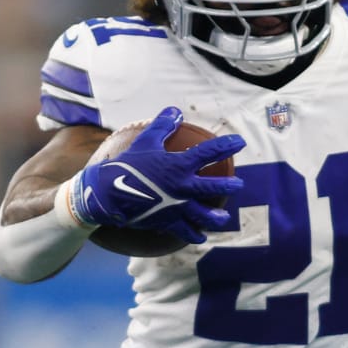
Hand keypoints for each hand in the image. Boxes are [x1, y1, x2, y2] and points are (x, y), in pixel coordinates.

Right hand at [70, 107, 243, 244]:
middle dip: (230, 185)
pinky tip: (201, 237)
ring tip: (224, 219)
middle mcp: (182, 187)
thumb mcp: (145, 141)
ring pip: (204, 215)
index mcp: (179, 165)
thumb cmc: (127, 164)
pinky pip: (186, 232)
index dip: (226, 146)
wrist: (109, 194)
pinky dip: (195, 235)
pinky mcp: (168, 222)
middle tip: (238, 184)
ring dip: (216, 217)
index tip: (239, 142)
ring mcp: (177, 207)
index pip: (209, 153)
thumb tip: (175, 111)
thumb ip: (162, 126)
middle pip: (214, 187)